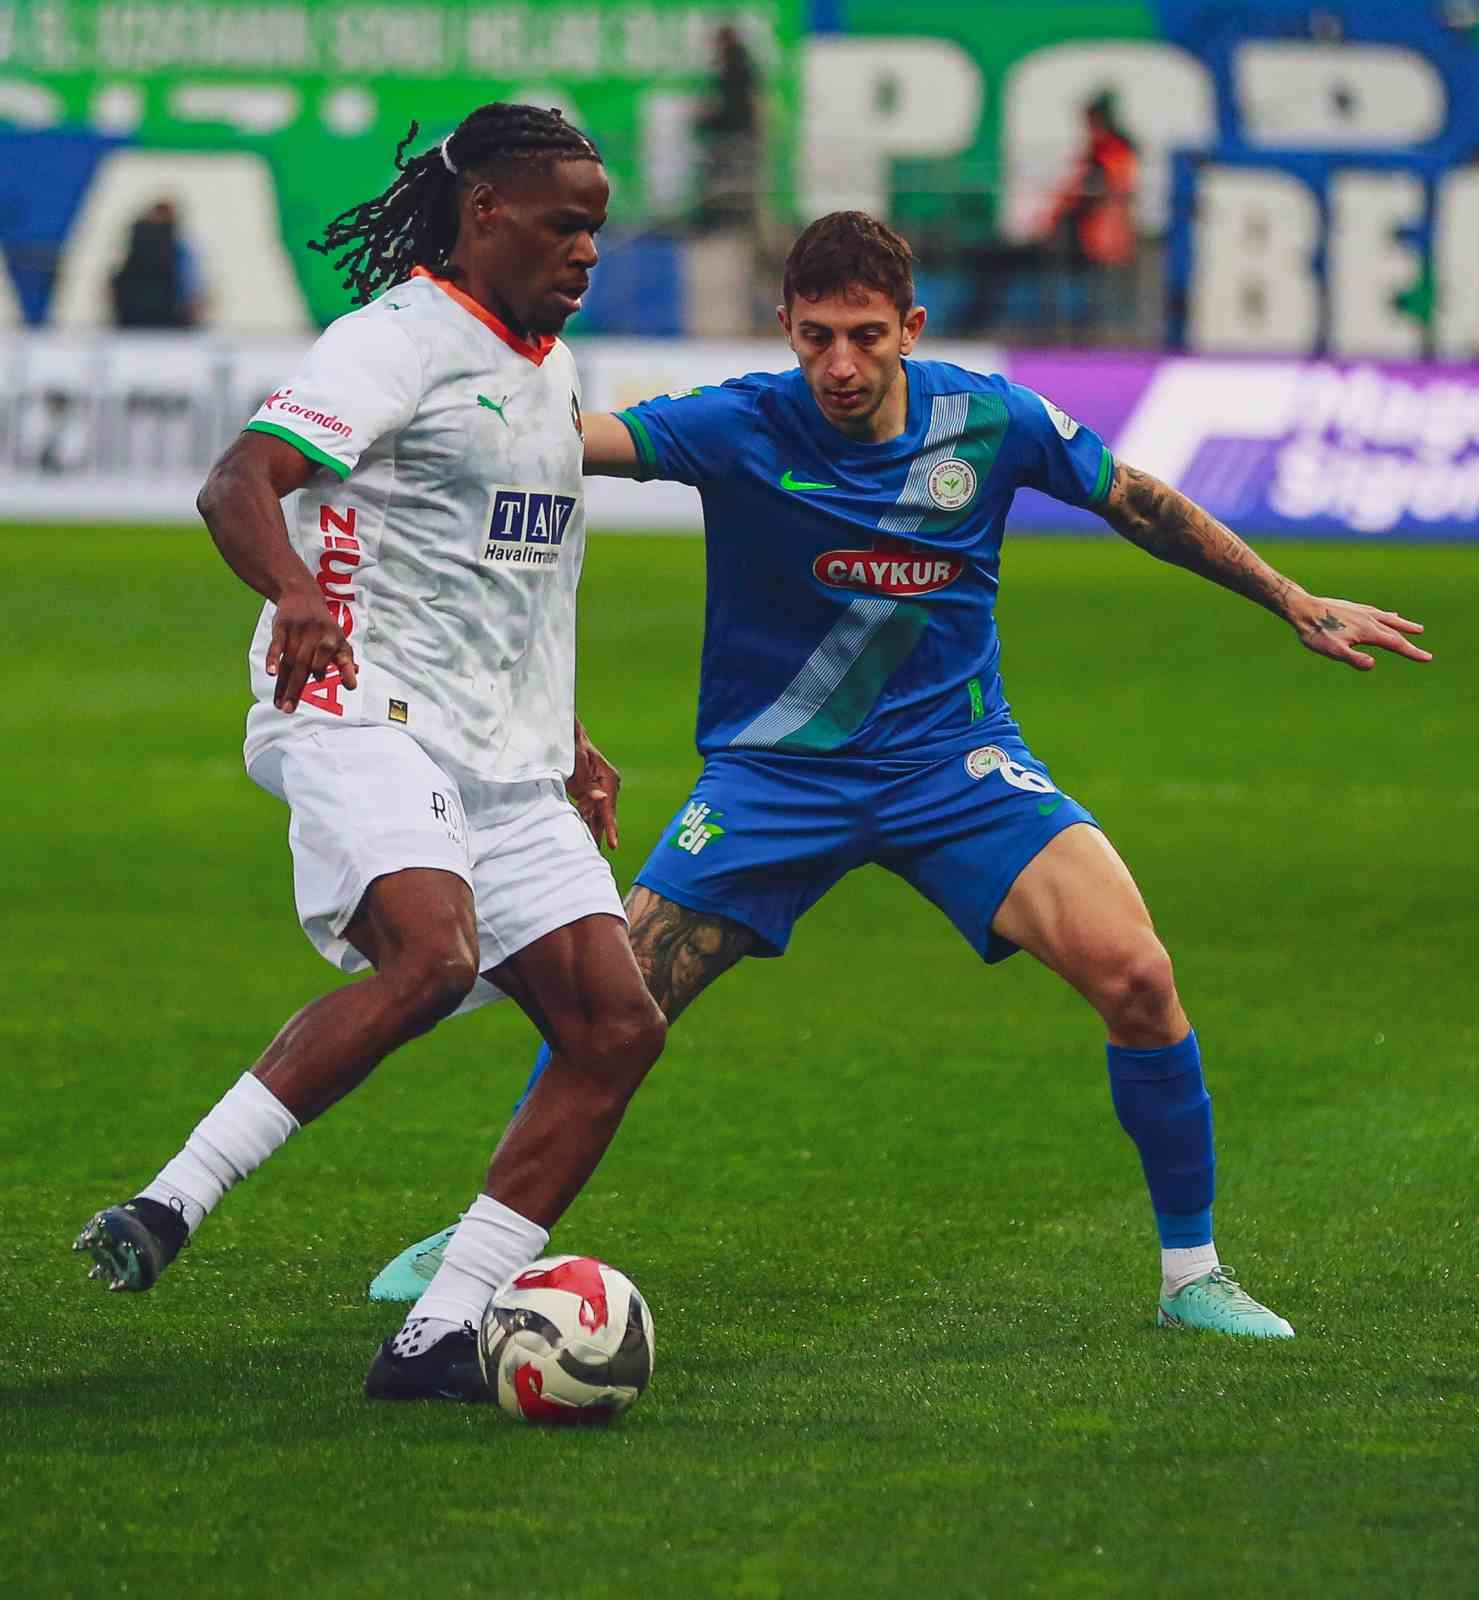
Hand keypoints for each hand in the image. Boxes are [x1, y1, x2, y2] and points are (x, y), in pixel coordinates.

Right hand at [265, 585, 358, 710]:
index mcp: (331, 641)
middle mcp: (315, 637)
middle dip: (296, 690)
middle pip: (304, 668)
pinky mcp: (281, 628)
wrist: (302, 596)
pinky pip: (277, 646)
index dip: (322, 671)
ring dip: (282, 685)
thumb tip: (352, 686)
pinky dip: (273, 659)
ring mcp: (297, 633)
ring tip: (279, 704)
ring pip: (289, 662)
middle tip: (288, 710)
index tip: (328, 683)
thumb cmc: (324, 626)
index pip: (326, 662)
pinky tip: (271, 674)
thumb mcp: (339, 640)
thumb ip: (345, 663)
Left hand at [567, 721, 619, 849]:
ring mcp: (598, 791)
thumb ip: (587, 782)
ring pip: (597, 816)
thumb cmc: (573, 745)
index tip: (613, 845)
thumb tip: (601, 799)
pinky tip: (584, 836)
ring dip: (593, 830)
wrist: (567, 737)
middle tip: (597, 854)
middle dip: (601, 833)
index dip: (610, 827)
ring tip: (590, 850)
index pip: (609, 807)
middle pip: (605, 815)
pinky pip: (589, 812)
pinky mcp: (589, 793)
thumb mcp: (578, 761)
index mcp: (609, 778)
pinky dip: (585, 822)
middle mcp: (608, 786)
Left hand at [1288, 595, 1431, 670]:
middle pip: (1395, 633)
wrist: (1303, 608)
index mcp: (1368, 632)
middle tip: (1425, 654)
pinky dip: (1387, 616)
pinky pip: (1377, 612)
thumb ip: (1353, 658)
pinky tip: (1388, 615)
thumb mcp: (1333, 650)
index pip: (1395, 644)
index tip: (1427, 658)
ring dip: (1404, 626)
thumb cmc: (1316, 632)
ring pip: (1389, 620)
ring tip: (1417, 629)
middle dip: (1410, 644)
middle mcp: (1369, 619)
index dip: (1411, 652)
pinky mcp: (1354, 607)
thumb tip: (1372, 664)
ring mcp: (1362, 612)